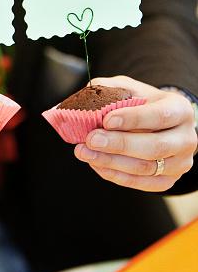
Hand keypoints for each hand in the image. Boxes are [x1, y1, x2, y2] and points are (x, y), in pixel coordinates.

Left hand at [74, 76, 196, 191]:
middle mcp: (186, 138)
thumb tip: (87, 96)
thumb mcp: (130, 88)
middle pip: (154, 147)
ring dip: (111, 162)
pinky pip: (140, 183)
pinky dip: (115, 175)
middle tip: (91, 140)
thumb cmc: (142, 103)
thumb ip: (111, 89)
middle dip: (119, 144)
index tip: (106, 120)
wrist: (160, 123)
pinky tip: (96, 163)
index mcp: (180, 110)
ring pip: (145, 169)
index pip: (160, 116)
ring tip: (85, 152)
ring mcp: (180, 163)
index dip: (133, 119)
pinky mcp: (168, 180)